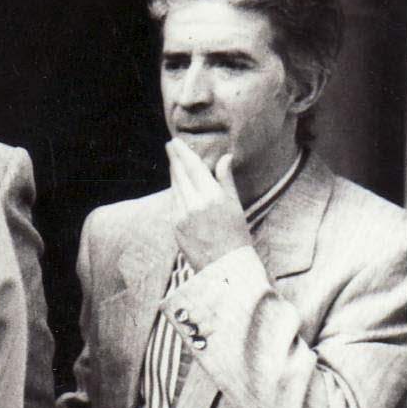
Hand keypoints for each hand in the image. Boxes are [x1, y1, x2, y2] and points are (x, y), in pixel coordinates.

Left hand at [166, 142, 252, 270]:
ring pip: (175, 187)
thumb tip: (225, 157)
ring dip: (173, 172)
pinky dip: (174, 189)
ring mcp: (182, 215)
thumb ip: (226, 180)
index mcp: (212, 197)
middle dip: (175, 159)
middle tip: (170, 145)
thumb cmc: (236, 235)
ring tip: (173, 161)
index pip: (194, 168)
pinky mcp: (174, 226)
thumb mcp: (235, 205)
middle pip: (180, 175)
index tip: (176, 142)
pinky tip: (175, 183)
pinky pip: (173, 202)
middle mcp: (194, 204)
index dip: (183, 153)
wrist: (225, 265)